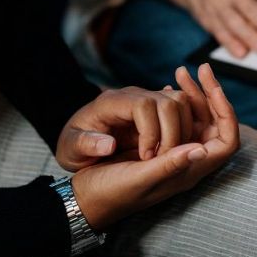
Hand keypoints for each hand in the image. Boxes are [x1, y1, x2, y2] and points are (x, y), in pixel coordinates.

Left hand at [57, 84, 195, 169]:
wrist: (80, 141)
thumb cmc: (74, 146)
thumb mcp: (71, 149)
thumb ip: (85, 145)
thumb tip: (108, 144)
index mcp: (111, 102)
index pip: (144, 105)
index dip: (151, 132)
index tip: (145, 158)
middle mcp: (133, 95)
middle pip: (169, 101)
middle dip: (172, 134)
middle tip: (161, 160)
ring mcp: (147, 99)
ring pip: (180, 103)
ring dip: (182, 132)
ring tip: (167, 157)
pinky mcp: (157, 109)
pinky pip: (182, 110)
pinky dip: (185, 129)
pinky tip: (173, 150)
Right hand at [70, 64, 238, 229]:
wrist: (85, 197)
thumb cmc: (109, 193)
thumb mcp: (139, 179)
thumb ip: (169, 166)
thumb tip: (201, 149)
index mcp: (187, 172)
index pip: (227, 142)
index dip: (226, 113)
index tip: (213, 87)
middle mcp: (186, 161)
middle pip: (214, 125)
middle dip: (210, 96)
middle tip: (201, 69)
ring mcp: (174, 152)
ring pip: (196, 119)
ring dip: (192, 95)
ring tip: (181, 72)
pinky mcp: (159, 144)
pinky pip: (177, 119)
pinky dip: (175, 100)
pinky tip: (168, 85)